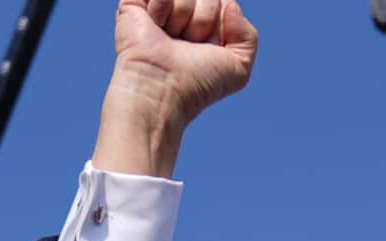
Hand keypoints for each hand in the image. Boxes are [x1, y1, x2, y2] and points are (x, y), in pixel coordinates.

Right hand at [94, 0, 259, 177]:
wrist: (162, 87)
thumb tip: (230, 4)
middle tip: (187, 43)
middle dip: (204, 20)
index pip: (225, 3)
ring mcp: (160, 7)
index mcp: (206, 29)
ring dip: (183, 16)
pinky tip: (155, 23)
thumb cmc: (197, 83)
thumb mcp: (239, 67)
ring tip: (169, 37)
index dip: (221, 22)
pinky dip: (163, 4)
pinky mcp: (136, 2)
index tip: (208, 46)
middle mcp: (184, 16)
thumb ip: (249, 35)